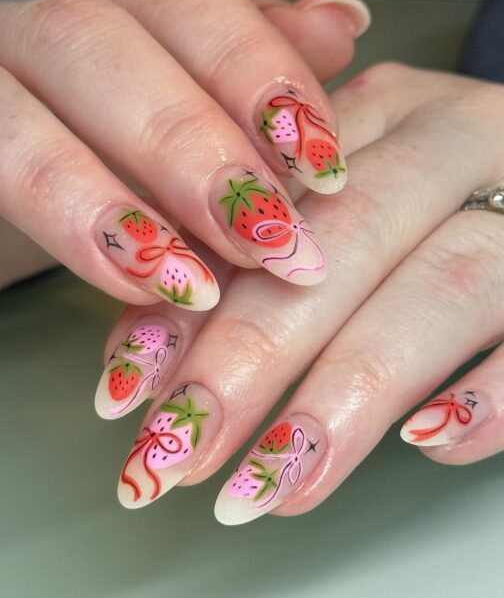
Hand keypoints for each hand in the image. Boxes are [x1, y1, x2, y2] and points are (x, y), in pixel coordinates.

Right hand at [0, 0, 368, 321]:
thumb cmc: (49, 127)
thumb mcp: (147, 93)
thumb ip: (231, 59)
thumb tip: (342, 25)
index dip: (247, 70)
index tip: (319, 164)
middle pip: (84, 42)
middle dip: (184, 148)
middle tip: (264, 241)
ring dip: (79, 195)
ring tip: (169, 279)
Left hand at [97, 63, 503, 520]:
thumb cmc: (429, 207)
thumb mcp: (338, 205)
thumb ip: (240, 267)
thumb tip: (142, 366)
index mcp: (381, 111)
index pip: (265, 201)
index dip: (193, 297)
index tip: (129, 392)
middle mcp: (457, 140)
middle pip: (345, 240)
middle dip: (251, 356)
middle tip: (181, 452)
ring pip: (440, 286)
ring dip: (345, 396)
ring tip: (270, 486)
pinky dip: (489, 397)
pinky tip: (427, 445)